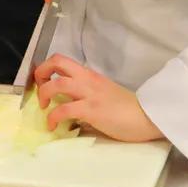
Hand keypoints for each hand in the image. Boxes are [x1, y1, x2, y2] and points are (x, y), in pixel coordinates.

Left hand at [34, 54, 164, 142]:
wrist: (148, 117)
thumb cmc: (128, 109)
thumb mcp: (104, 94)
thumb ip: (86, 95)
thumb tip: (67, 105)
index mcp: (90, 75)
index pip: (62, 61)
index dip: (46, 68)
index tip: (42, 82)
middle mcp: (88, 80)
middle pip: (56, 62)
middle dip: (40, 73)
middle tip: (39, 89)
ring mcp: (90, 94)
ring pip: (56, 84)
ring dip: (44, 95)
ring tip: (45, 108)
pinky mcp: (92, 110)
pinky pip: (64, 110)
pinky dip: (53, 118)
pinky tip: (53, 126)